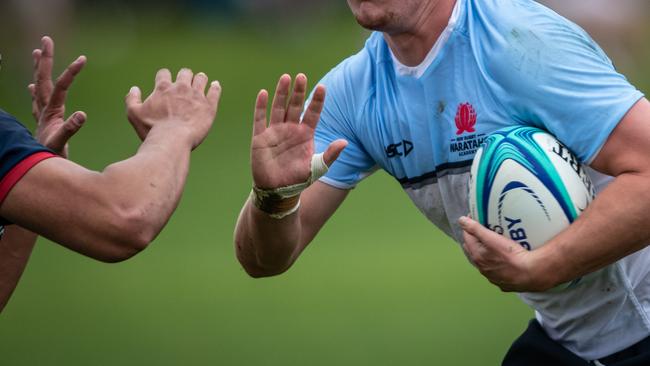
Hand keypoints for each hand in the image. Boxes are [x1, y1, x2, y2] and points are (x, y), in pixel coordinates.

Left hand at [30, 36, 86, 157]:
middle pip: (44, 79)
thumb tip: (82, 114)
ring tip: (37, 53)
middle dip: (46, 59)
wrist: (35, 169)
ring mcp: (41, 115)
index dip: (71, 72)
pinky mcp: (42, 122)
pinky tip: (33, 86)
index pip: (61, 86)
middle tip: (46, 40)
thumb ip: (69, 129)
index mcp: (50, 112)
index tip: (83, 59)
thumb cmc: (49, 157)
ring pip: (39, 86)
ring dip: (39, 69)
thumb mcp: (60, 144)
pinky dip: (36, 90)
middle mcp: (43, 110)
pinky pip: (37, 101)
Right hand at [125, 68, 220, 148]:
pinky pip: (215, 91)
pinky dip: (215, 87)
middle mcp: (181, 87)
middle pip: (185, 73)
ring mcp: (196, 95)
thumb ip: (131, 99)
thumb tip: (134, 88)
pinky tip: (215, 86)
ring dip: (200, 79)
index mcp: (163, 88)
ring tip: (200, 83)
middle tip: (185, 85)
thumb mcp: (134, 114)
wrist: (172, 140)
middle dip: (184, 76)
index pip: (164, 73)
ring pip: (201, 78)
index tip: (165, 84)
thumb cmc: (152, 129)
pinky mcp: (209, 106)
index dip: (164, 77)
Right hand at [251, 74, 346, 188]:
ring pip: (278, 107)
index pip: (313, 113)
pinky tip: (264, 93)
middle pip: (295, 106)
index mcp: (305, 134)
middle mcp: (290, 129)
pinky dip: (261, 106)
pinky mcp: (260, 138)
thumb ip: (330, 154)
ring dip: (281, 93)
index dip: (317, 101)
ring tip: (286, 77)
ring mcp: (275, 132)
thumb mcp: (318, 167)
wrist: (278, 191)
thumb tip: (345, 142)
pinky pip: (260, 119)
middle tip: (302, 76)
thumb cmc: (299, 179)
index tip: (323, 87)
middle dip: (299, 91)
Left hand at [459, 216, 552, 291]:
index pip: (467, 237)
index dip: (469, 226)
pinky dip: (497, 264)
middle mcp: (482, 268)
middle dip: (476, 239)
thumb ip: (476, 229)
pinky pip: (497, 271)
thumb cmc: (512, 255)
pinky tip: (505, 260)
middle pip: (474, 250)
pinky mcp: (504, 283)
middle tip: (485, 229)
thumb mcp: (492, 239)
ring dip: (485, 253)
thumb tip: (461, 220)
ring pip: (485, 262)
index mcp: (477, 256)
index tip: (476, 217)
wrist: (532, 274)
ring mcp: (493, 277)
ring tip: (495, 244)